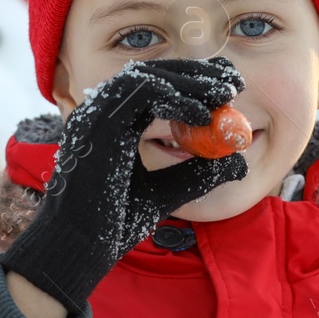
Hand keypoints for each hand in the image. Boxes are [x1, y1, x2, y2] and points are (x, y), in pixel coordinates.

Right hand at [0, 56, 248, 314]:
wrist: (78, 245)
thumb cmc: (113, 222)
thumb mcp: (168, 191)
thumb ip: (199, 173)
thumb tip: (240, 163)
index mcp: (114, 123)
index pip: (156, 86)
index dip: (194, 81)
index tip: (230, 88)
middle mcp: (101, 111)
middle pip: (153, 71)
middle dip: (198, 74)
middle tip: (235, 83)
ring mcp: (95, 112)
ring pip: (147, 75)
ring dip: (190, 81)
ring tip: (224, 95)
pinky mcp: (95, 119)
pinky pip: (139, 92)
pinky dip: (175, 98)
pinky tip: (203, 116)